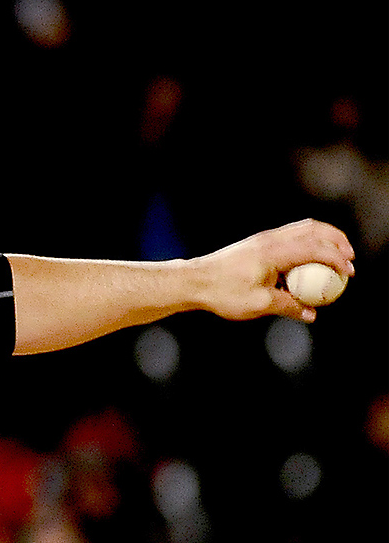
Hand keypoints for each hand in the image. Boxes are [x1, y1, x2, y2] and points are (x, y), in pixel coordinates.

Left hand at [191, 219, 354, 322]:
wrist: (193, 281)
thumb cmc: (222, 292)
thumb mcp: (259, 304)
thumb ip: (289, 307)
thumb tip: (311, 314)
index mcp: (273, 252)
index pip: (315, 248)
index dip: (337, 259)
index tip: (349, 273)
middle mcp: (269, 239)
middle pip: (313, 228)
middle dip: (337, 240)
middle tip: (349, 259)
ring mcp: (263, 239)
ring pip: (302, 229)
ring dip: (323, 240)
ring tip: (335, 259)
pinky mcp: (257, 244)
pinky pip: (290, 238)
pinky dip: (306, 245)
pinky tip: (308, 265)